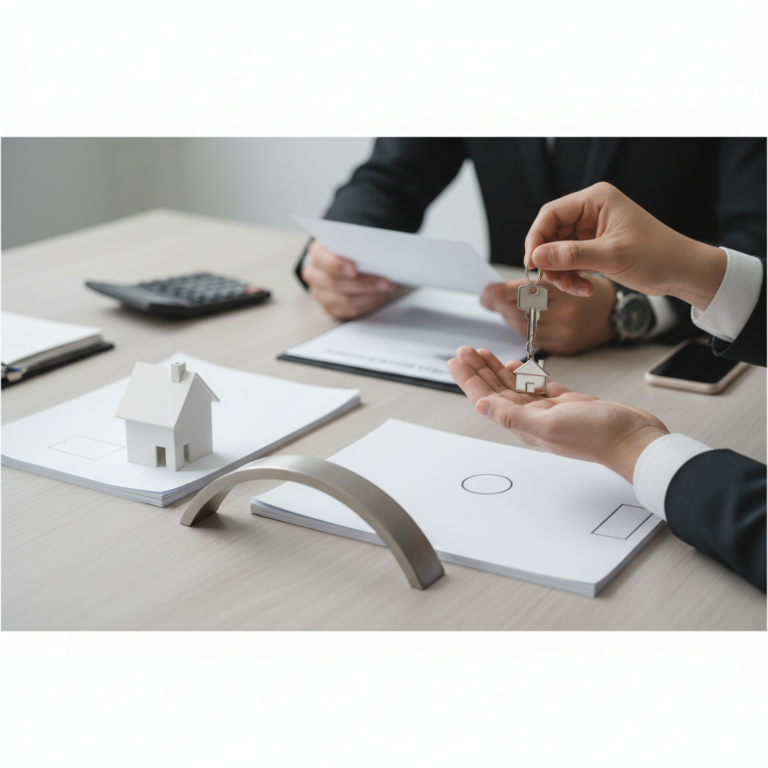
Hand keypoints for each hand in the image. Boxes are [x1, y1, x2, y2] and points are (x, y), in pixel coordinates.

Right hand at [301, 239, 396, 318]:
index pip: (324, 261)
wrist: (335, 263)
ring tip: (386, 289)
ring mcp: (319, 293)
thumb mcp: (348, 242)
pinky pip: (349, 311)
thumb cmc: (346, 252)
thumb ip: (356, 246)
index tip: (354, 269)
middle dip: (364, 284)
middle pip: (335, 284)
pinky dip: (368, 304)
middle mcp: (314, 274)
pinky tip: (379, 297)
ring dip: (370, 296)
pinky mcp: (328, 307)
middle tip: (384, 282)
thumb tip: (377, 255)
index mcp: (317, 254)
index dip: (338, 266)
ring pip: (344, 301)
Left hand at [446, 346, 668, 482]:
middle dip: (478, 369)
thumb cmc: (598, 436)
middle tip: (464, 349)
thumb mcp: (549, 424)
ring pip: (515, 386)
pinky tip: (518, 364)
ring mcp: (549, 410)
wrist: (633, 439)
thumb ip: (513, 416)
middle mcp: (532, 417)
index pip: (487, 398)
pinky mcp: (567, 402)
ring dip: (497, 368)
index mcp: (524, 424)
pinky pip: (538, 385)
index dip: (469, 379)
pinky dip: (525, 373)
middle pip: (496, 390)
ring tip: (483, 352)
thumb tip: (481, 406)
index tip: (455, 361)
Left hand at [480, 275, 616, 354]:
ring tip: (509, 308)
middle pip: (516, 312)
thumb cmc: (588, 290)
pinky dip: (524, 329)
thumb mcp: (562, 275)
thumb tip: (490, 293)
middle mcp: (562, 314)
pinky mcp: (564, 346)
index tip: (485, 293)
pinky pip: (533, 339)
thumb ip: (528, 283)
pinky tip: (525, 321)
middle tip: (490, 298)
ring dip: (510, 317)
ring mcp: (563, 333)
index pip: (518, 293)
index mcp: (561, 290)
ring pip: (521, 327)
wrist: (617, 313)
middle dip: (501, 305)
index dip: (497, 294)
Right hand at [525, 182, 726, 311]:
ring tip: (575, 287)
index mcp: (596, 200)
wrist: (681, 271)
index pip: (551, 214)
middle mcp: (591, 211)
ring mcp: (592, 229)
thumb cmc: (658, 254)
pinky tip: (584, 287)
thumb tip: (538, 256)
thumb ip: (571, 255)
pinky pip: (570, 260)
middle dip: (551, 260)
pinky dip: (572, 276)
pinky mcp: (594, 246)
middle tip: (554, 281)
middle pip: (551, 234)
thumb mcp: (611, 255)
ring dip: (561, 272)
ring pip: (558, 250)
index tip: (533, 263)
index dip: (537, 238)